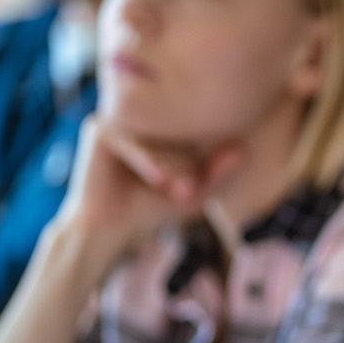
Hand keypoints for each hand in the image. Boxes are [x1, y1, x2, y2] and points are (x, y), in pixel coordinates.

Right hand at [55, 116, 242, 258]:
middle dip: (191, 162)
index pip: (200, 127)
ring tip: (182, 190)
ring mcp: (124, 118)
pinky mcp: (101, 129)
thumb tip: (242, 150)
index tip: (210, 182)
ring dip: (174, 163)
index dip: (212, 153)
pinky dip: (149, 160)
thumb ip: (218, 174)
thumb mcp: (195, 194)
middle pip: (181, 128)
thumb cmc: (154, 207)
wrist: (111, 227)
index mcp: (170, 124)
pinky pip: (132, 139)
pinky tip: (159, 180)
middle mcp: (147, 116)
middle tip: (191, 191)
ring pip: (159, 134)